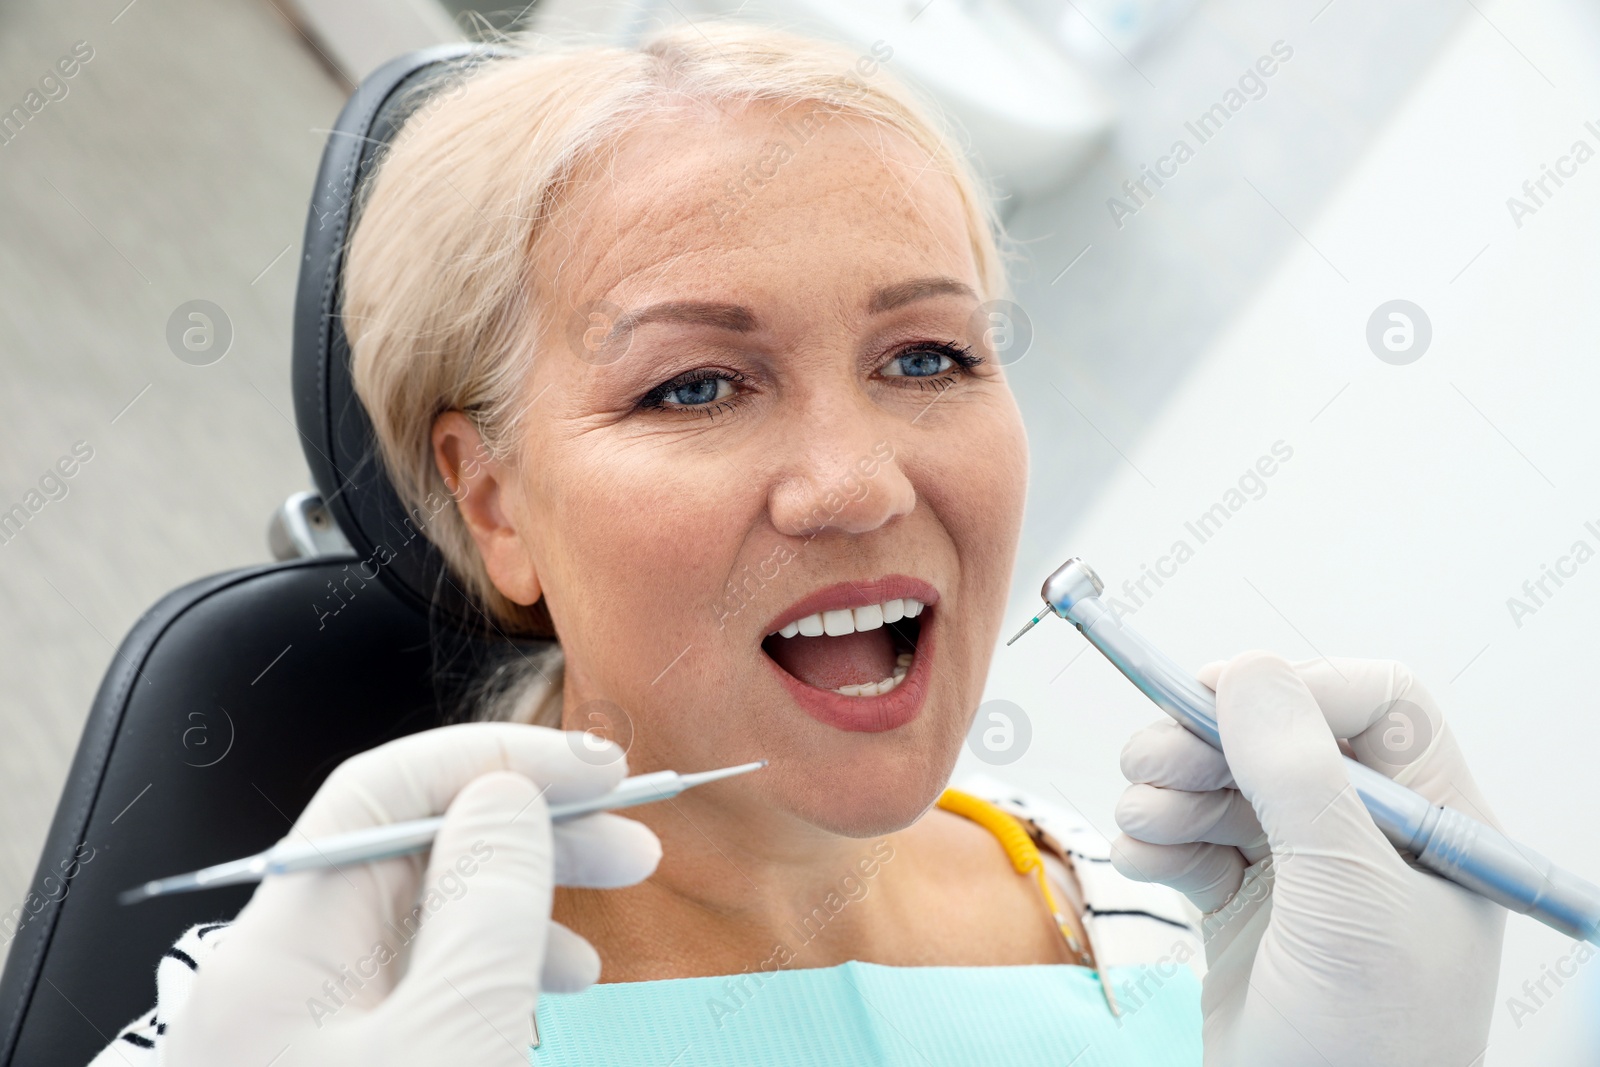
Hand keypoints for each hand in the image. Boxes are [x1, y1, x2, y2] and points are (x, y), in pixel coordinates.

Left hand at [163, 723, 660, 1066]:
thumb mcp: (453, 1041)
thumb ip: (485, 908)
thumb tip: (506, 796)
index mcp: (280, 949)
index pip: (383, 789)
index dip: (499, 759)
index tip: (599, 771)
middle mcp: (280, 975)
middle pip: (411, 853)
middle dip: (529, 837)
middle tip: (633, 851)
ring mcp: (303, 1030)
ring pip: (422, 926)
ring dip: (521, 915)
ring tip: (596, 955)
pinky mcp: (337, 1066)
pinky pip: (416, 990)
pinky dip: (489, 980)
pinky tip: (534, 1003)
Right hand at [1110, 652, 1504, 1066]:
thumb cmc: (1369, 1043)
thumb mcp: (1347, 894)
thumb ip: (1299, 774)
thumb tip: (1251, 671)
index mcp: (1429, 823)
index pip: (1372, 704)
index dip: (1294, 688)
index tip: (1216, 698)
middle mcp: (1368, 838)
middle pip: (1279, 733)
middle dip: (1207, 740)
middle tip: (1151, 761)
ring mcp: (1302, 872)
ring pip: (1223, 780)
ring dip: (1170, 790)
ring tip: (1147, 824)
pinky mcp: (1244, 906)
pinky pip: (1191, 837)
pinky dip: (1158, 842)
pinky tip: (1151, 866)